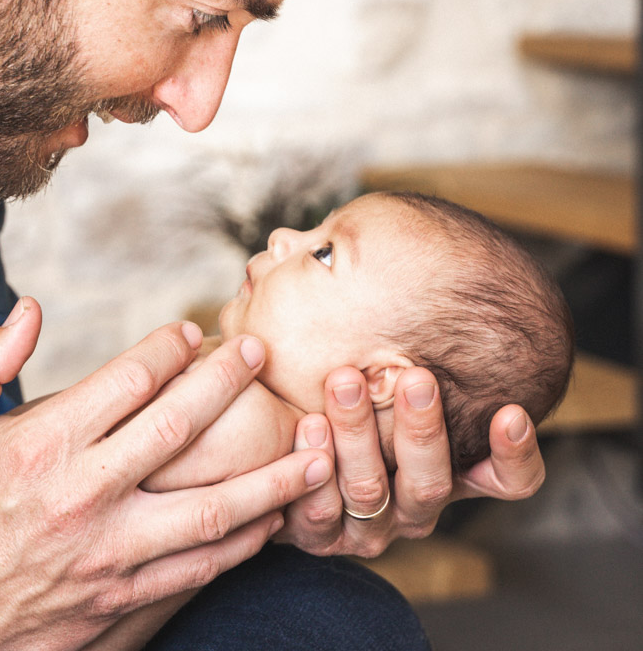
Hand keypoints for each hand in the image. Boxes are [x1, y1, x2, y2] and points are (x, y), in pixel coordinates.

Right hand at [0, 299, 331, 650]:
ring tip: (316, 448)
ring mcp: (112, 553)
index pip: (130, 378)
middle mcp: (87, 494)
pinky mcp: (125, 599)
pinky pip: (201, 566)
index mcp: (46, 444)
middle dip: (229, 383)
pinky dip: (244, 542)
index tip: (192, 332)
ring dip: (271, 476)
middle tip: (261, 354)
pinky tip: (276, 519)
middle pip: (182, 426)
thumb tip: (31, 309)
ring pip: (212, 508)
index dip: (169, 347)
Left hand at [279, 365, 543, 557]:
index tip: (511, 412)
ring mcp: (371, 526)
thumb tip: (425, 269)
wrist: (289, 452)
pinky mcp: (322, 535)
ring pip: (372, 491)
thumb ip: (413, 343)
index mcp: (452, 473)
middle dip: (423, 428)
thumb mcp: (395, 370)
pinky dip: (314, 467)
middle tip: (418, 378)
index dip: (515, 456)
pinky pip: (319, 514)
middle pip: (432, 483)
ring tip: (345, 382)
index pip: (508, 482)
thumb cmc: (358, 391)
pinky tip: (308, 425)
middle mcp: (417, 505)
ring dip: (359, 435)